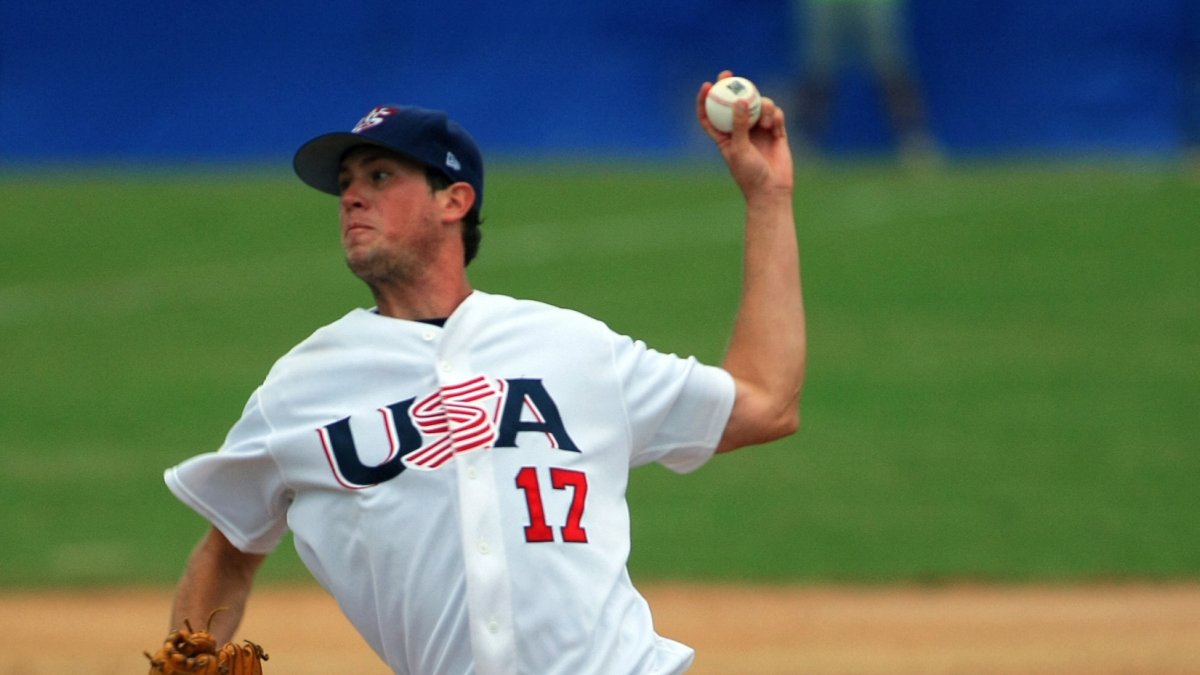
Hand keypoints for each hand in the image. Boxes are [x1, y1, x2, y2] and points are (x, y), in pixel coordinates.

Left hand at [696, 70, 793, 200]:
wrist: (771, 190)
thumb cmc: (749, 174)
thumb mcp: (739, 148)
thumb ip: (739, 124)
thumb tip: (739, 101)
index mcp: (725, 137)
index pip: (711, 115)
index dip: (706, 99)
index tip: (707, 85)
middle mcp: (741, 131)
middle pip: (735, 103)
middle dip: (733, 87)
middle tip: (730, 75)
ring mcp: (759, 130)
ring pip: (759, 106)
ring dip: (763, 107)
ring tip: (766, 122)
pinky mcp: (776, 132)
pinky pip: (776, 115)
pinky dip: (775, 115)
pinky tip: (775, 125)